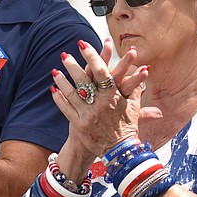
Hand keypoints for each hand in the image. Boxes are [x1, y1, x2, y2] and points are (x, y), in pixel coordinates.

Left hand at [51, 39, 149, 157]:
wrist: (120, 152)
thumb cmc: (127, 128)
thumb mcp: (133, 108)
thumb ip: (134, 89)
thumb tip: (142, 73)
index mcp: (112, 97)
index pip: (101, 72)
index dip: (92, 57)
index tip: (84, 45)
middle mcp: (98, 104)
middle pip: (82, 80)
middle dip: (73, 66)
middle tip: (65, 54)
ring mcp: (87, 114)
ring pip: (71, 93)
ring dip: (62, 80)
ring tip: (55, 70)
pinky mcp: (78, 124)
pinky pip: (65, 108)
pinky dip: (59, 98)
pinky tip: (54, 89)